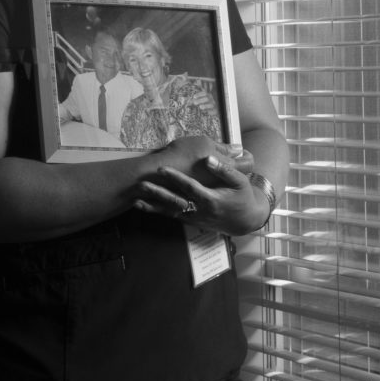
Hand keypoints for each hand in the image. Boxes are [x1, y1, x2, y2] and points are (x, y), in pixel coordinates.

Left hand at [133, 141, 268, 235]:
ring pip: (170, 212)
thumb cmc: (242, 197)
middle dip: (157, 193)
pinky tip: (142, 206)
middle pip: (175, 201)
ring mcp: (194, 218)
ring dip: (152, 206)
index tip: (161, 169)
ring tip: (135, 199)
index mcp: (211, 199)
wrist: (244, 220)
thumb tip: (208, 158)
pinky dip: (156, 212)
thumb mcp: (240, 182)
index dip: (175, 178)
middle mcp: (200, 211)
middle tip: (142, 184)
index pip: (190, 187)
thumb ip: (224, 170)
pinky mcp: (190, 221)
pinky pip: (171, 216)